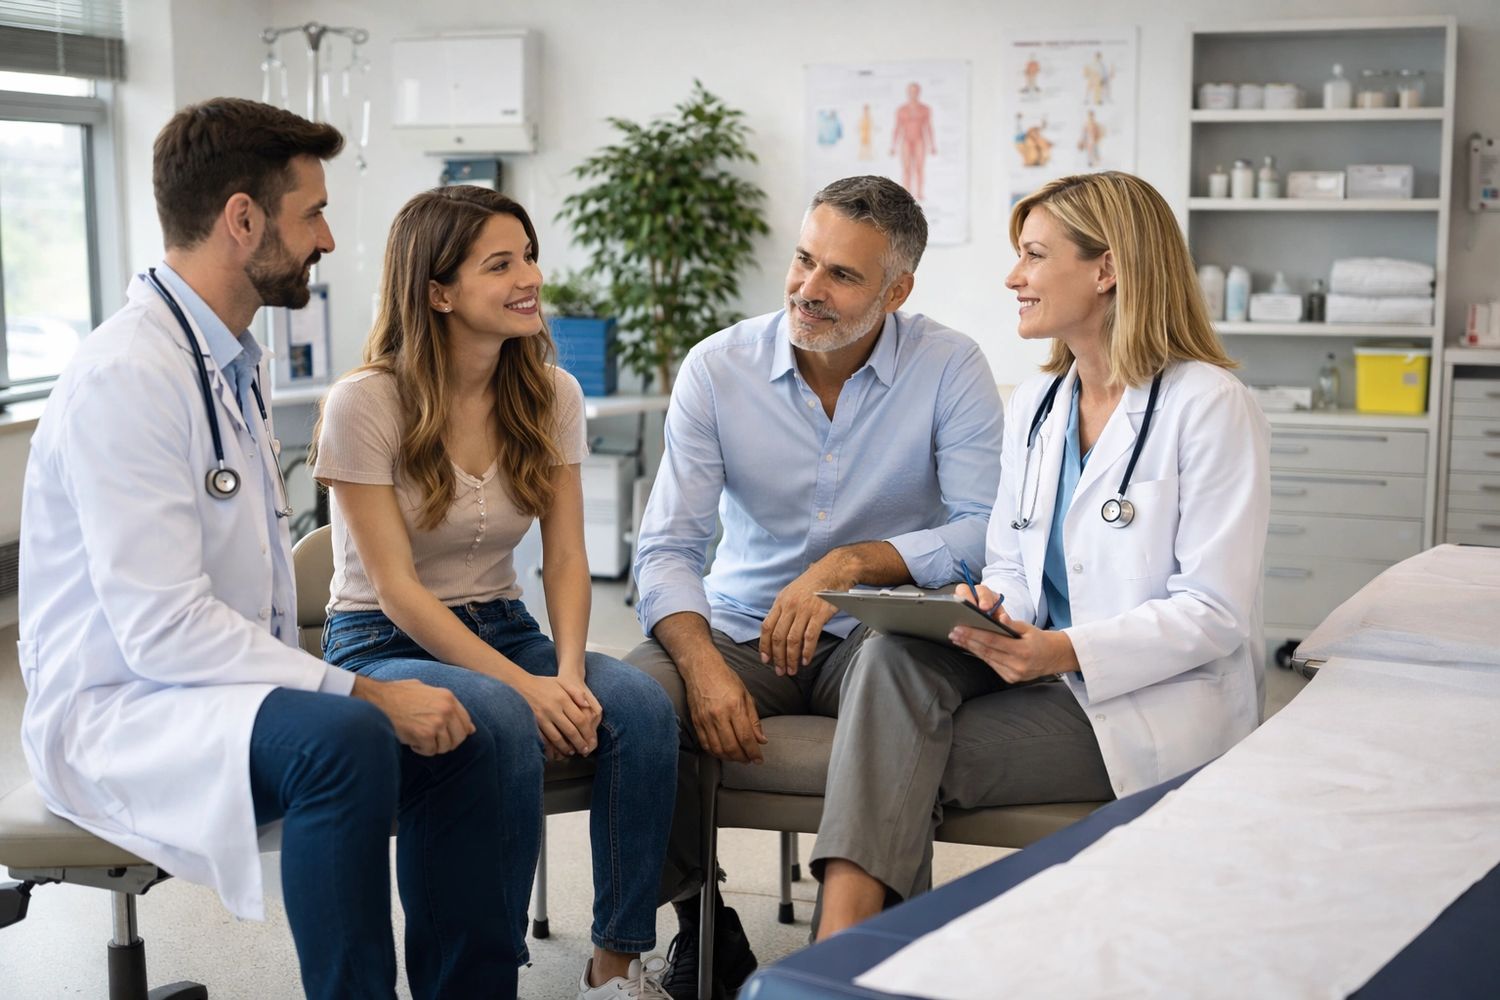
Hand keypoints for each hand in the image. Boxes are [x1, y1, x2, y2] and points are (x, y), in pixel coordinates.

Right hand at [353, 676, 474, 756]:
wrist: (376, 699)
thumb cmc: (397, 695)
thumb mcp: (425, 692)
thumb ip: (447, 706)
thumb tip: (471, 728)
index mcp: (448, 697)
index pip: (465, 721)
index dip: (458, 732)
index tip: (446, 735)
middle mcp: (446, 709)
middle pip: (459, 737)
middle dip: (447, 742)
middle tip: (432, 741)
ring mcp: (437, 722)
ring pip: (446, 747)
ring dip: (432, 746)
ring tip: (419, 738)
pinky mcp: (425, 735)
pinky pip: (431, 751)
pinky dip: (421, 750)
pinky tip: (412, 740)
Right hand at [516, 674, 596, 757]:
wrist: (519, 684)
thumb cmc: (543, 684)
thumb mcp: (561, 682)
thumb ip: (576, 692)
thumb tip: (587, 706)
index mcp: (562, 698)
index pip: (580, 719)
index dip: (587, 732)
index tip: (590, 739)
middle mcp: (553, 709)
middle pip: (570, 730)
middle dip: (579, 742)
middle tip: (585, 750)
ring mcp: (541, 717)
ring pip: (557, 738)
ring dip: (566, 747)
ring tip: (572, 751)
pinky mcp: (532, 724)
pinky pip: (543, 739)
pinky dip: (551, 746)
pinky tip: (556, 750)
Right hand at [684, 662, 766, 763]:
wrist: (701, 668)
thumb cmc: (725, 678)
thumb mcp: (746, 695)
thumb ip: (754, 719)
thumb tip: (761, 740)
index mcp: (734, 706)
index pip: (746, 737)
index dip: (753, 752)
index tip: (759, 760)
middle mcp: (719, 715)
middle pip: (731, 747)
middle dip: (742, 758)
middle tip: (749, 760)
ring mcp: (705, 719)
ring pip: (718, 749)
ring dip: (729, 758)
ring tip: (737, 757)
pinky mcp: (696, 721)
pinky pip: (705, 744)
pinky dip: (715, 752)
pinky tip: (723, 752)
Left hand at [760, 563, 841, 675]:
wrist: (835, 569)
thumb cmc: (816, 581)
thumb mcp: (793, 591)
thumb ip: (784, 608)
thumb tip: (777, 627)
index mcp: (781, 601)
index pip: (766, 627)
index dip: (764, 645)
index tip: (766, 659)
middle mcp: (790, 606)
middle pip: (778, 637)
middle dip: (777, 657)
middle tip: (780, 671)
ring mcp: (804, 610)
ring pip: (792, 640)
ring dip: (791, 659)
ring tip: (792, 670)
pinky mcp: (819, 614)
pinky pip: (809, 637)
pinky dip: (806, 652)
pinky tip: (806, 660)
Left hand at [948, 595, 1079, 683]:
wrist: (1054, 657)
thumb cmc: (1039, 639)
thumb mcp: (1030, 628)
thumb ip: (1013, 624)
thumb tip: (1000, 617)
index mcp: (1023, 651)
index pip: (993, 641)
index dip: (974, 634)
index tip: (960, 628)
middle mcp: (1018, 666)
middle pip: (987, 651)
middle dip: (968, 641)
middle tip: (953, 633)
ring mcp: (1013, 675)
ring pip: (987, 659)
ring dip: (971, 648)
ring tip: (958, 639)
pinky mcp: (1010, 679)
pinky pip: (992, 665)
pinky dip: (981, 656)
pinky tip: (971, 648)